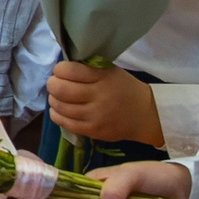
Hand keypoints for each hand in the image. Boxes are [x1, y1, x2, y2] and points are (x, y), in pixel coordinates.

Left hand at [45, 61, 164, 145]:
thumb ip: (88, 68)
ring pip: (60, 107)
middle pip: (60, 89)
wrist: (146, 115)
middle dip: (52, 84)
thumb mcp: (111, 71)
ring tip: (57, 96)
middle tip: (55, 83)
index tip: (60, 70)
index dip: (59, 69)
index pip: (69, 70)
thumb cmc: (125, 89)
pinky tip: (59, 110)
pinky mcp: (93, 131)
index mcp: (103, 77)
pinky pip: (65, 123)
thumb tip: (61, 68)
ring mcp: (95, 116)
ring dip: (53, 99)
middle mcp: (99, 96)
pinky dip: (57, 115)